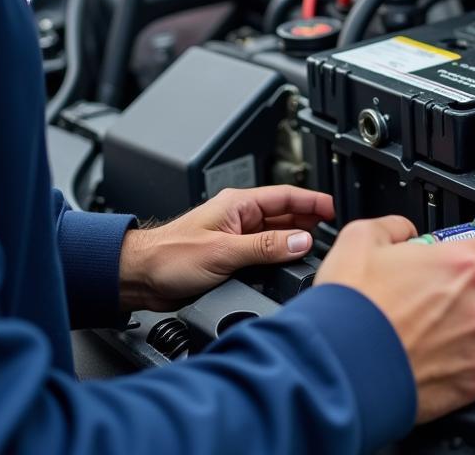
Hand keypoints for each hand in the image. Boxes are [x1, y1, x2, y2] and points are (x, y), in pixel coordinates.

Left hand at [119, 186, 334, 311]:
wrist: (140, 277)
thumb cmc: (169, 256)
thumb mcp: (224, 251)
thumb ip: (265, 247)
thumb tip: (301, 242)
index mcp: (238, 204)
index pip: (286, 196)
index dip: (312, 201)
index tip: (333, 208)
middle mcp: (239, 218)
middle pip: (284, 215)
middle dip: (309, 221)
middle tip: (332, 230)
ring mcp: (235, 237)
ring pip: (275, 234)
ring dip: (294, 240)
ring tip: (317, 248)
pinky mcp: (230, 257)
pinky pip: (263, 252)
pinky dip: (279, 257)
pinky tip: (288, 266)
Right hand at [314, 216, 474, 423]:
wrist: (339, 369)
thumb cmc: (352, 308)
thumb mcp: (363, 237)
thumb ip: (397, 226)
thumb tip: (406, 233)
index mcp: (465, 265)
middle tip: (459, 279)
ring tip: (436, 319)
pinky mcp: (473, 385)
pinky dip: (464, 353)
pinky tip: (432, 348)